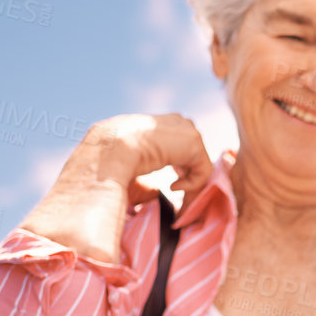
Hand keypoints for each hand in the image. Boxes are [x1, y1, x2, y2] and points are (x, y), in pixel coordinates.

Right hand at [88, 112, 213, 203]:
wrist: (111, 149)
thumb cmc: (114, 159)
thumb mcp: (134, 163)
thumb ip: (151, 171)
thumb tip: (158, 191)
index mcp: (160, 124)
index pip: (181, 145)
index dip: (179, 168)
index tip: (170, 186)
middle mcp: (175, 122)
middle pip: (194, 153)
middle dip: (188, 175)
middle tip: (175, 192)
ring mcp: (186, 129)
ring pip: (199, 163)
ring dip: (190, 183)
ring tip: (174, 193)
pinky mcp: (194, 141)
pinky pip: (203, 170)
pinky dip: (192, 185)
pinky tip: (172, 187)